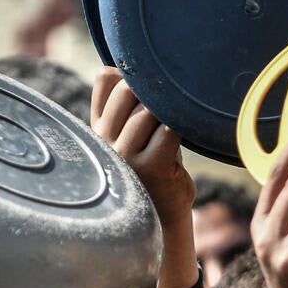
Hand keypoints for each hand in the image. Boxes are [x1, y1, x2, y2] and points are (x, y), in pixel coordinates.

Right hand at [91, 66, 198, 287]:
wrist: (162, 220)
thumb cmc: (154, 172)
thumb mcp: (134, 137)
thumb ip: (128, 108)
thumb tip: (133, 67)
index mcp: (97, 129)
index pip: (106, 79)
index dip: (131, 74)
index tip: (151, 88)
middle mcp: (103, 141)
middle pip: (128, 89)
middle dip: (154, 91)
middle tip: (173, 106)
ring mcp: (124, 155)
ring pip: (150, 109)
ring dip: (171, 111)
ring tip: (181, 122)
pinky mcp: (150, 167)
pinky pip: (169, 130)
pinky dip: (183, 126)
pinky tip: (189, 132)